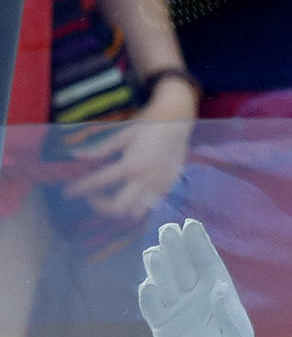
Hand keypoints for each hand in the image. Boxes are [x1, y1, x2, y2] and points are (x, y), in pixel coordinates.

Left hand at [64, 78, 196, 219]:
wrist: (179, 123)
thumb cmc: (149, 125)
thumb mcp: (123, 135)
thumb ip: (100, 149)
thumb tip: (77, 155)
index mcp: (130, 165)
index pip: (99, 182)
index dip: (80, 188)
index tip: (68, 192)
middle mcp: (145, 180)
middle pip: (117, 208)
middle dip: (100, 206)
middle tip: (92, 196)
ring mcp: (158, 187)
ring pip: (135, 213)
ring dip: (119, 209)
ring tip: (110, 198)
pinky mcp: (168, 188)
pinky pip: (149, 206)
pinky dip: (135, 206)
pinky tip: (129, 195)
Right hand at [140, 219, 257, 336]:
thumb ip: (227, 312)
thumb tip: (216, 288)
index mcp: (219, 293)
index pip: (208, 263)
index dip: (199, 244)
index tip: (192, 225)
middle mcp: (196, 296)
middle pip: (183, 267)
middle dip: (176, 248)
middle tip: (168, 230)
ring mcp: (177, 309)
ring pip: (166, 282)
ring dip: (160, 268)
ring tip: (154, 252)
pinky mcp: (161, 326)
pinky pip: (153, 308)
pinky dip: (149, 297)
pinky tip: (148, 285)